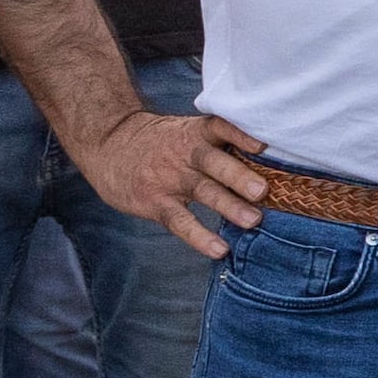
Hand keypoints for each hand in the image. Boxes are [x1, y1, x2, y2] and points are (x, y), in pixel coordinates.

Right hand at [84, 104, 273, 257]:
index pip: (221, 128)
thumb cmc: (160, 141)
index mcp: (196, 133)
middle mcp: (186, 154)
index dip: (241, 135)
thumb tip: (269, 161)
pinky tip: (219, 249)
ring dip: (228, 206)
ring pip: (202, 191)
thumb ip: (219, 144)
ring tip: (252, 221)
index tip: (264, 145)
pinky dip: (200, 236)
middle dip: (239, 176)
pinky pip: (180, 221)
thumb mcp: (186, 131)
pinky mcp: (156, 202)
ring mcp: (170, 178)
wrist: (108, 143)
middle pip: (214, 162)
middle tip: (263, 190)